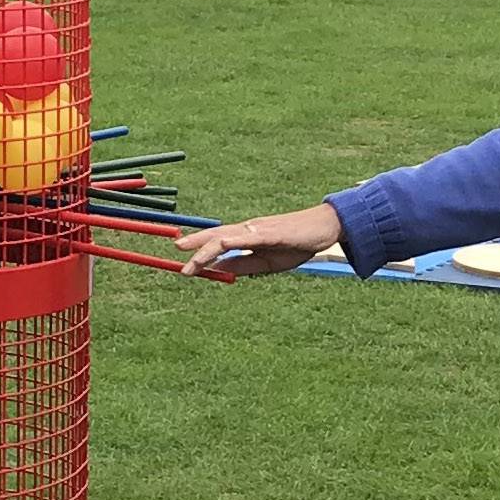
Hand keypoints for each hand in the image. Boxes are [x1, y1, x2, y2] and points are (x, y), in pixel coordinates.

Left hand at [175, 201, 342, 279]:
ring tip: (189, 256)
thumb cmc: (297, 244)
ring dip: (206, 247)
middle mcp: (248, 229)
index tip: (183, 260)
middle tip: (175, 250)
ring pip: (226, 236)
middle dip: (195, 243)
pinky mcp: (271, 232)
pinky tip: (220, 244)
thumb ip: (242, 265)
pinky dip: (231, 240)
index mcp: (247, 237)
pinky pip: (247, 237)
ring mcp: (258, 229)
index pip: (218, 242)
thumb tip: (218, 271)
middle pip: (216, 235)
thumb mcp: (266, 262)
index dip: (199, 248)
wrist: (324, 230)